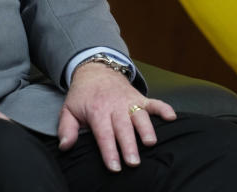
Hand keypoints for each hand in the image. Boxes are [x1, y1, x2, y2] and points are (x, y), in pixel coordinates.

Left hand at [57, 62, 175, 171]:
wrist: (95, 70)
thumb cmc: (83, 95)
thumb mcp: (69, 109)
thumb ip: (67, 129)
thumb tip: (65, 146)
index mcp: (97, 111)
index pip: (103, 134)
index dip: (109, 150)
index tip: (114, 166)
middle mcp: (115, 106)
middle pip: (123, 128)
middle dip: (129, 145)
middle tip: (134, 162)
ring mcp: (129, 101)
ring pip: (140, 116)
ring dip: (146, 129)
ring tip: (151, 143)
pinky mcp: (140, 98)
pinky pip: (154, 102)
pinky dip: (164, 109)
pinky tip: (172, 118)